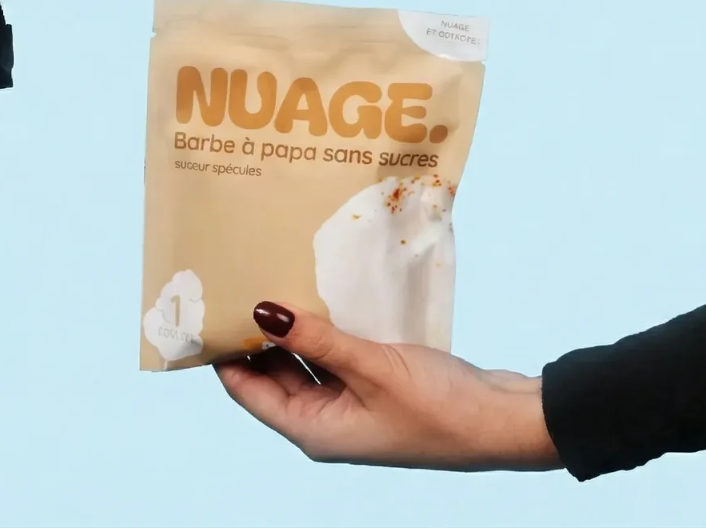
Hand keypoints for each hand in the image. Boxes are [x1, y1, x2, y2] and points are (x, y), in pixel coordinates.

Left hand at [216, 302, 560, 472]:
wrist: (500, 421)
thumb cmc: (437, 406)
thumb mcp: (370, 368)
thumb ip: (316, 340)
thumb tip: (262, 311)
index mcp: (314, 430)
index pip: (248, 391)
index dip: (223, 354)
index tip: (205, 309)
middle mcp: (326, 421)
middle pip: (271, 375)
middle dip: (254, 333)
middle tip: (235, 279)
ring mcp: (352, 404)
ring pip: (304, 361)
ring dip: (290, 327)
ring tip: (270, 275)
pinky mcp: (376, 386)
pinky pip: (335, 355)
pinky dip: (323, 329)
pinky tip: (319, 293)